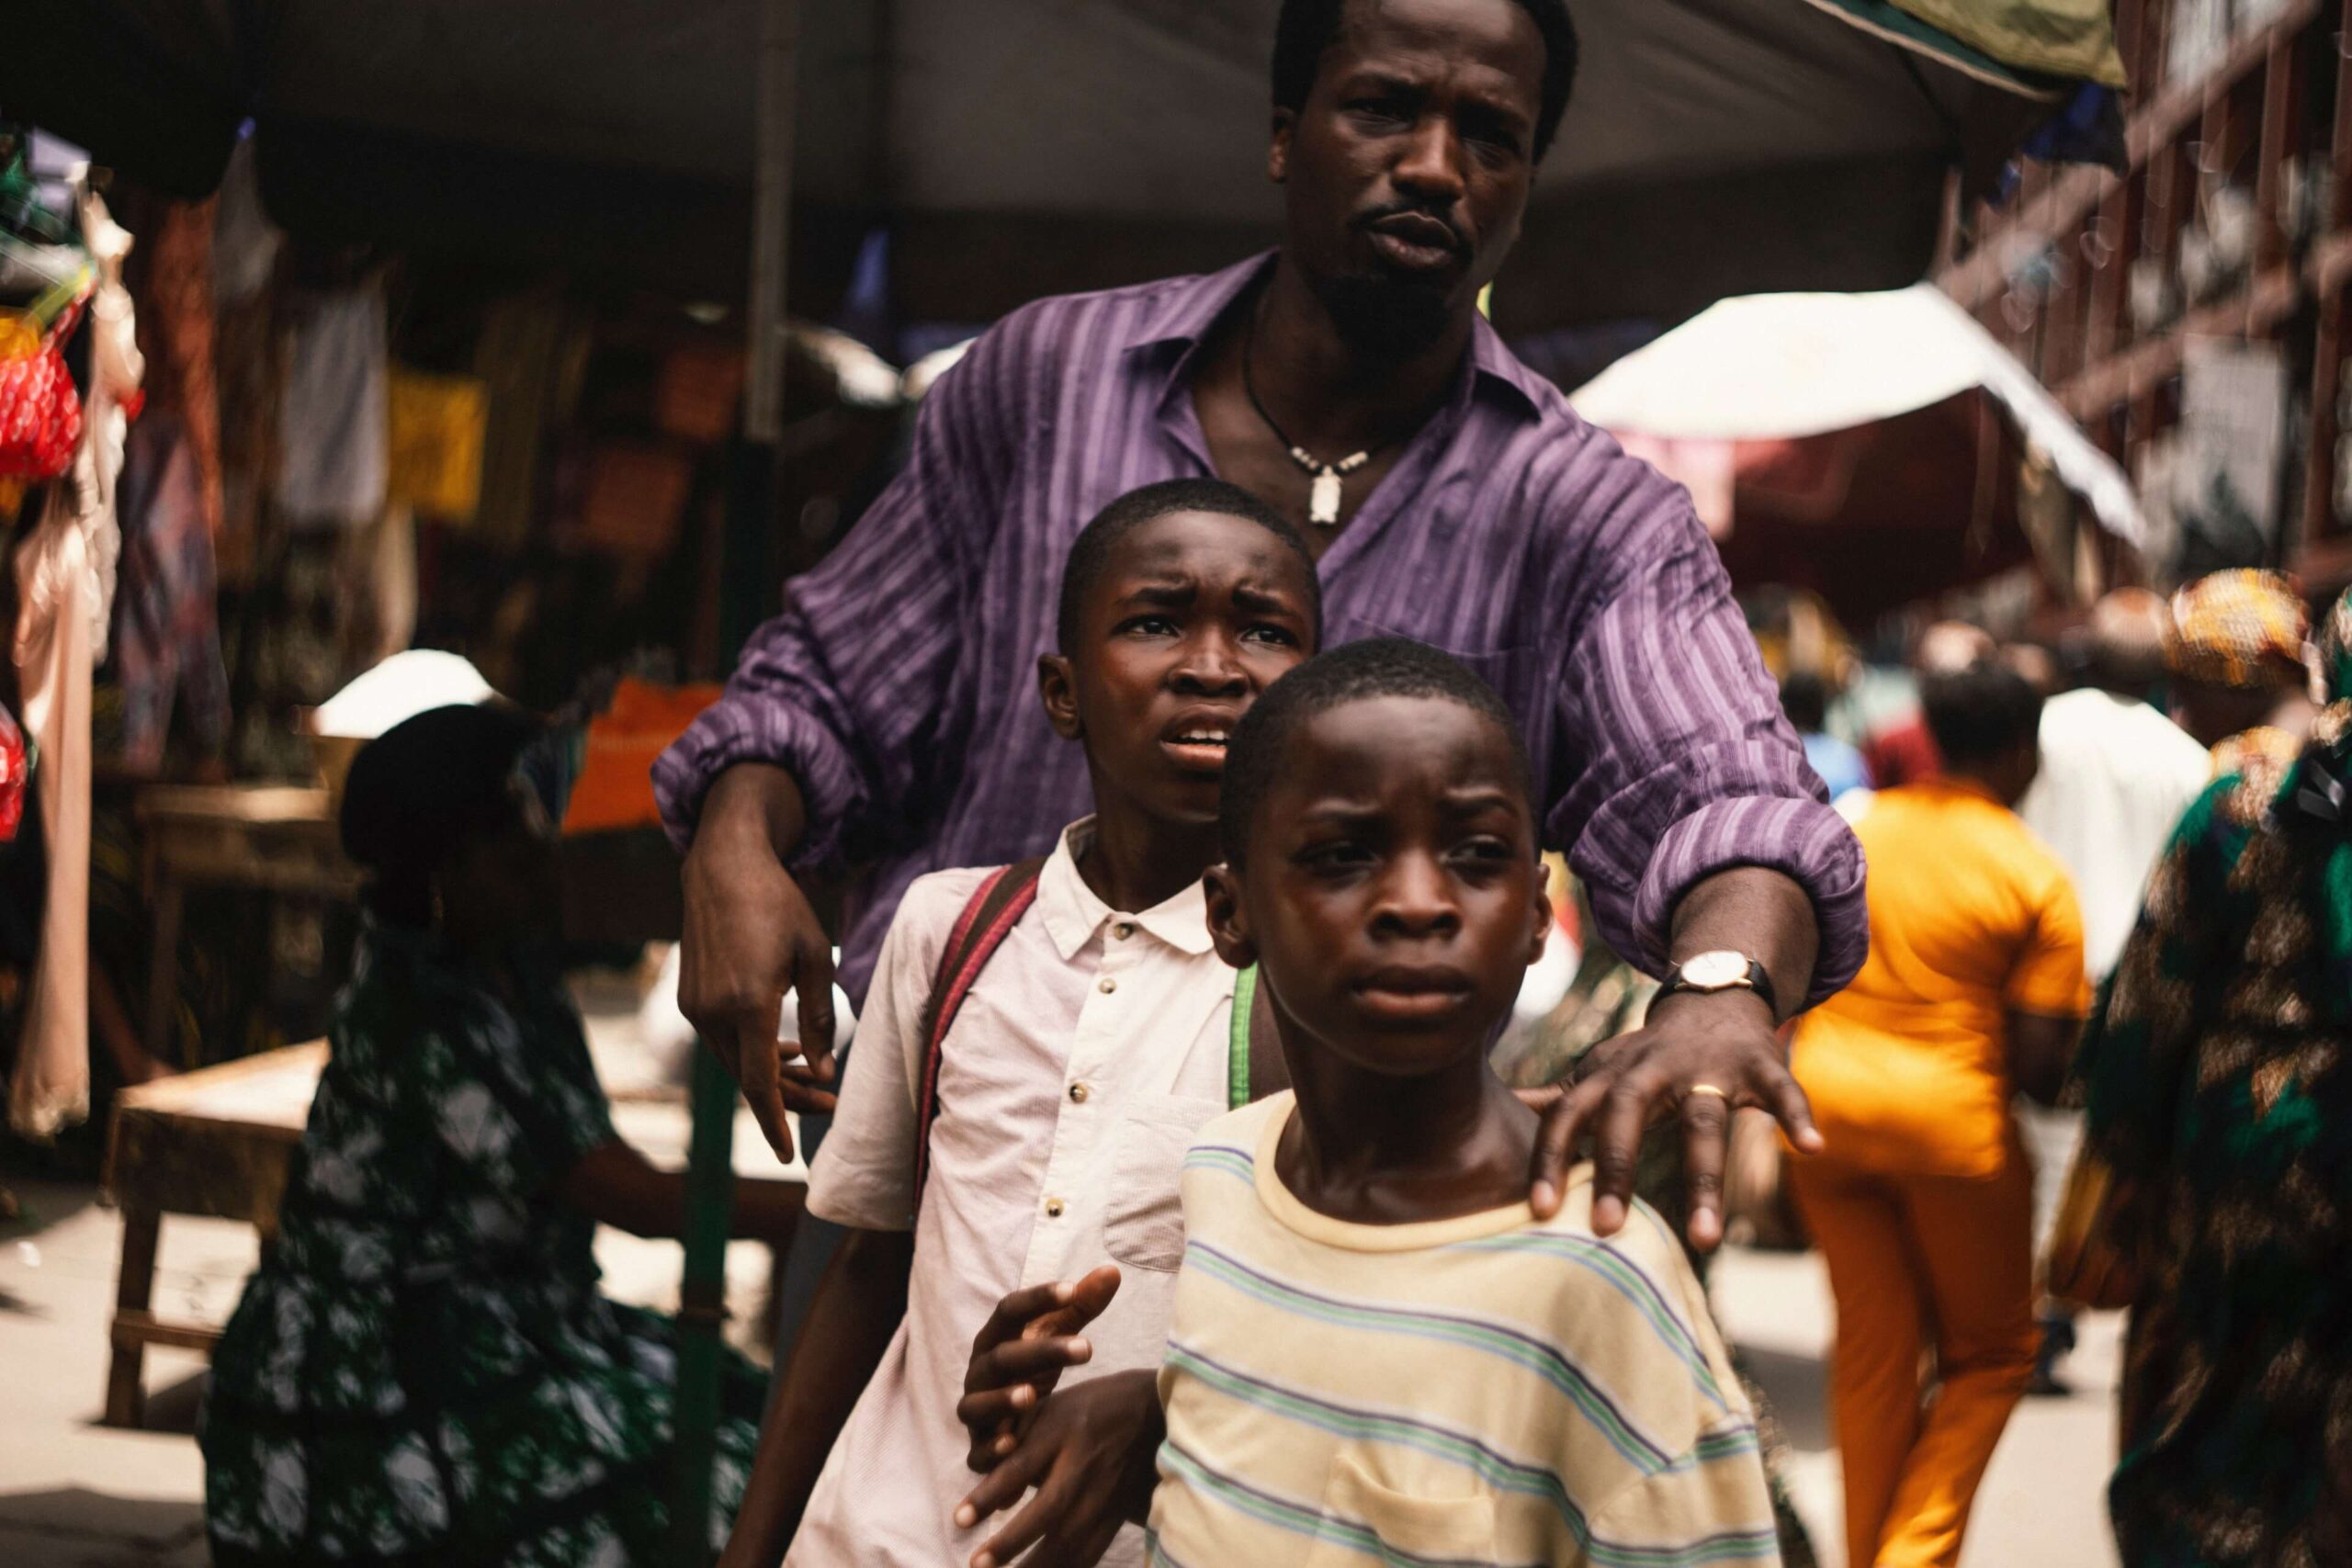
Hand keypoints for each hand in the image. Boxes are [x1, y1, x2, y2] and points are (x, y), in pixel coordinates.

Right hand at [680, 767, 836, 1159]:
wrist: (723, 868)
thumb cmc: (778, 906)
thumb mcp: (814, 957)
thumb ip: (820, 1018)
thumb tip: (825, 1071)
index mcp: (748, 1003)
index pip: (759, 1082)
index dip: (776, 1120)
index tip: (786, 1153)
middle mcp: (713, 1012)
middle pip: (749, 1078)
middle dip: (788, 1097)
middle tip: (830, 1102)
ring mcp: (696, 1006)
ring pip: (734, 1062)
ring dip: (772, 1075)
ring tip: (814, 1077)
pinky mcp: (689, 999)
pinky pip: (723, 1041)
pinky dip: (752, 1052)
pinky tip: (785, 1050)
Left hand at [952, 1368, 1161, 1567]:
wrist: (1153, 1413)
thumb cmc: (1090, 1407)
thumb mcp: (1053, 1410)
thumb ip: (1019, 1445)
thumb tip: (994, 1495)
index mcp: (1062, 1432)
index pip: (1019, 1467)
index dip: (989, 1494)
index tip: (958, 1519)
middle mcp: (1083, 1466)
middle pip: (1047, 1511)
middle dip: (1010, 1542)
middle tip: (976, 1564)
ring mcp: (1104, 1496)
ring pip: (1070, 1542)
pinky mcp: (1116, 1517)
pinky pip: (1089, 1554)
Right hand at [959, 1266, 1121, 1470]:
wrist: (1011, 1416)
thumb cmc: (1033, 1367)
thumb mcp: (1057, 1334)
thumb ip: (1081, 1305)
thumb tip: (1112, 1272)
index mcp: (995, 1338)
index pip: (1009, 1310)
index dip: (1037, 1298)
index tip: (1072, 1289)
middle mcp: (980, 1372)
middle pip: (1002, 1357)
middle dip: (1041, 1352)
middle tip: (1087, 1348)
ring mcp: (975, 1411)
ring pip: (978, 1403)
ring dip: (1002, 1399)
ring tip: (1032, 1395)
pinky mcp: (978, 1449)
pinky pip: (977, 1453)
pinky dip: (990, 1450)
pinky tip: (1011, 1446)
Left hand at [1526, 989, 1820, 1250]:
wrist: (1711, 996)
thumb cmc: (1646, 1057)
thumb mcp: (1597, 1073)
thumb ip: (1557, 1100)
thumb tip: (1503, 1113)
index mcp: (1608, 1077)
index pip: (1567, 1118)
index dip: (1550, 1161)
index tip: (1540, 1213)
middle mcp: (1653, 1069)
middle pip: (1627, 1117)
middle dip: (1614, 1170)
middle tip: (1605, 1230)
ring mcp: (1708, 1067)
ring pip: (1705, 1122)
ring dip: (1705, 1179)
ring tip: (1704, 1240)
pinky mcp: (1759, 1066)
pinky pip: (1781, 1090)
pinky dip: (1796, 1116)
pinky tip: (1812, 1149)